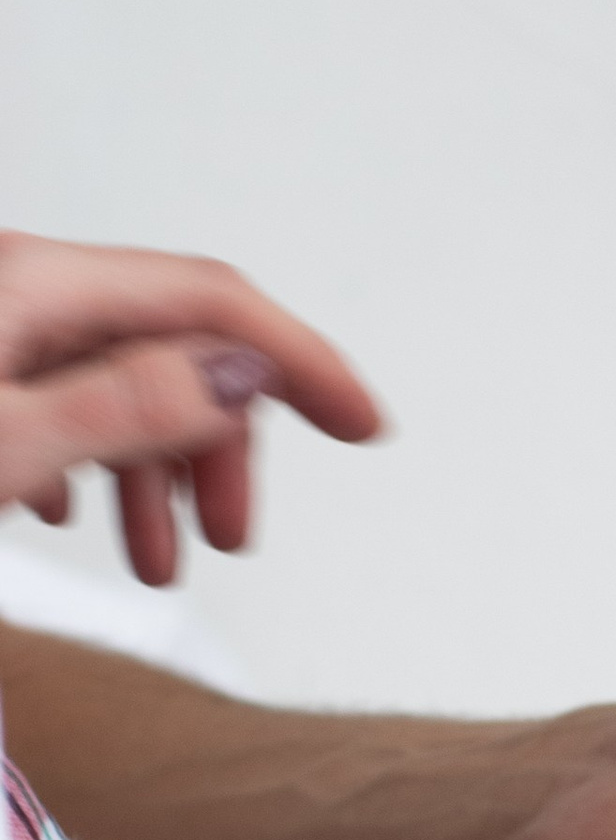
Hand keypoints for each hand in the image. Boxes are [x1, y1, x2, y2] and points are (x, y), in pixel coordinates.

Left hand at [0, 230, 379, 581]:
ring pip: (121, 385)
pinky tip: (80, 507)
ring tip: (160, 555)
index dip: (299, 360)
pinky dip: (98, 460)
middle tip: (231, 528)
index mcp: (38, 284)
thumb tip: (237, 378)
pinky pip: (66, 403)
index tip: (356, 418)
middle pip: (172, 350)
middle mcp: (24, 291)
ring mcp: (4, 331)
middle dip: (219, 445)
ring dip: (159, 472)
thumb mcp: (7, 440)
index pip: (211, 302)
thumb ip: (124, 403)